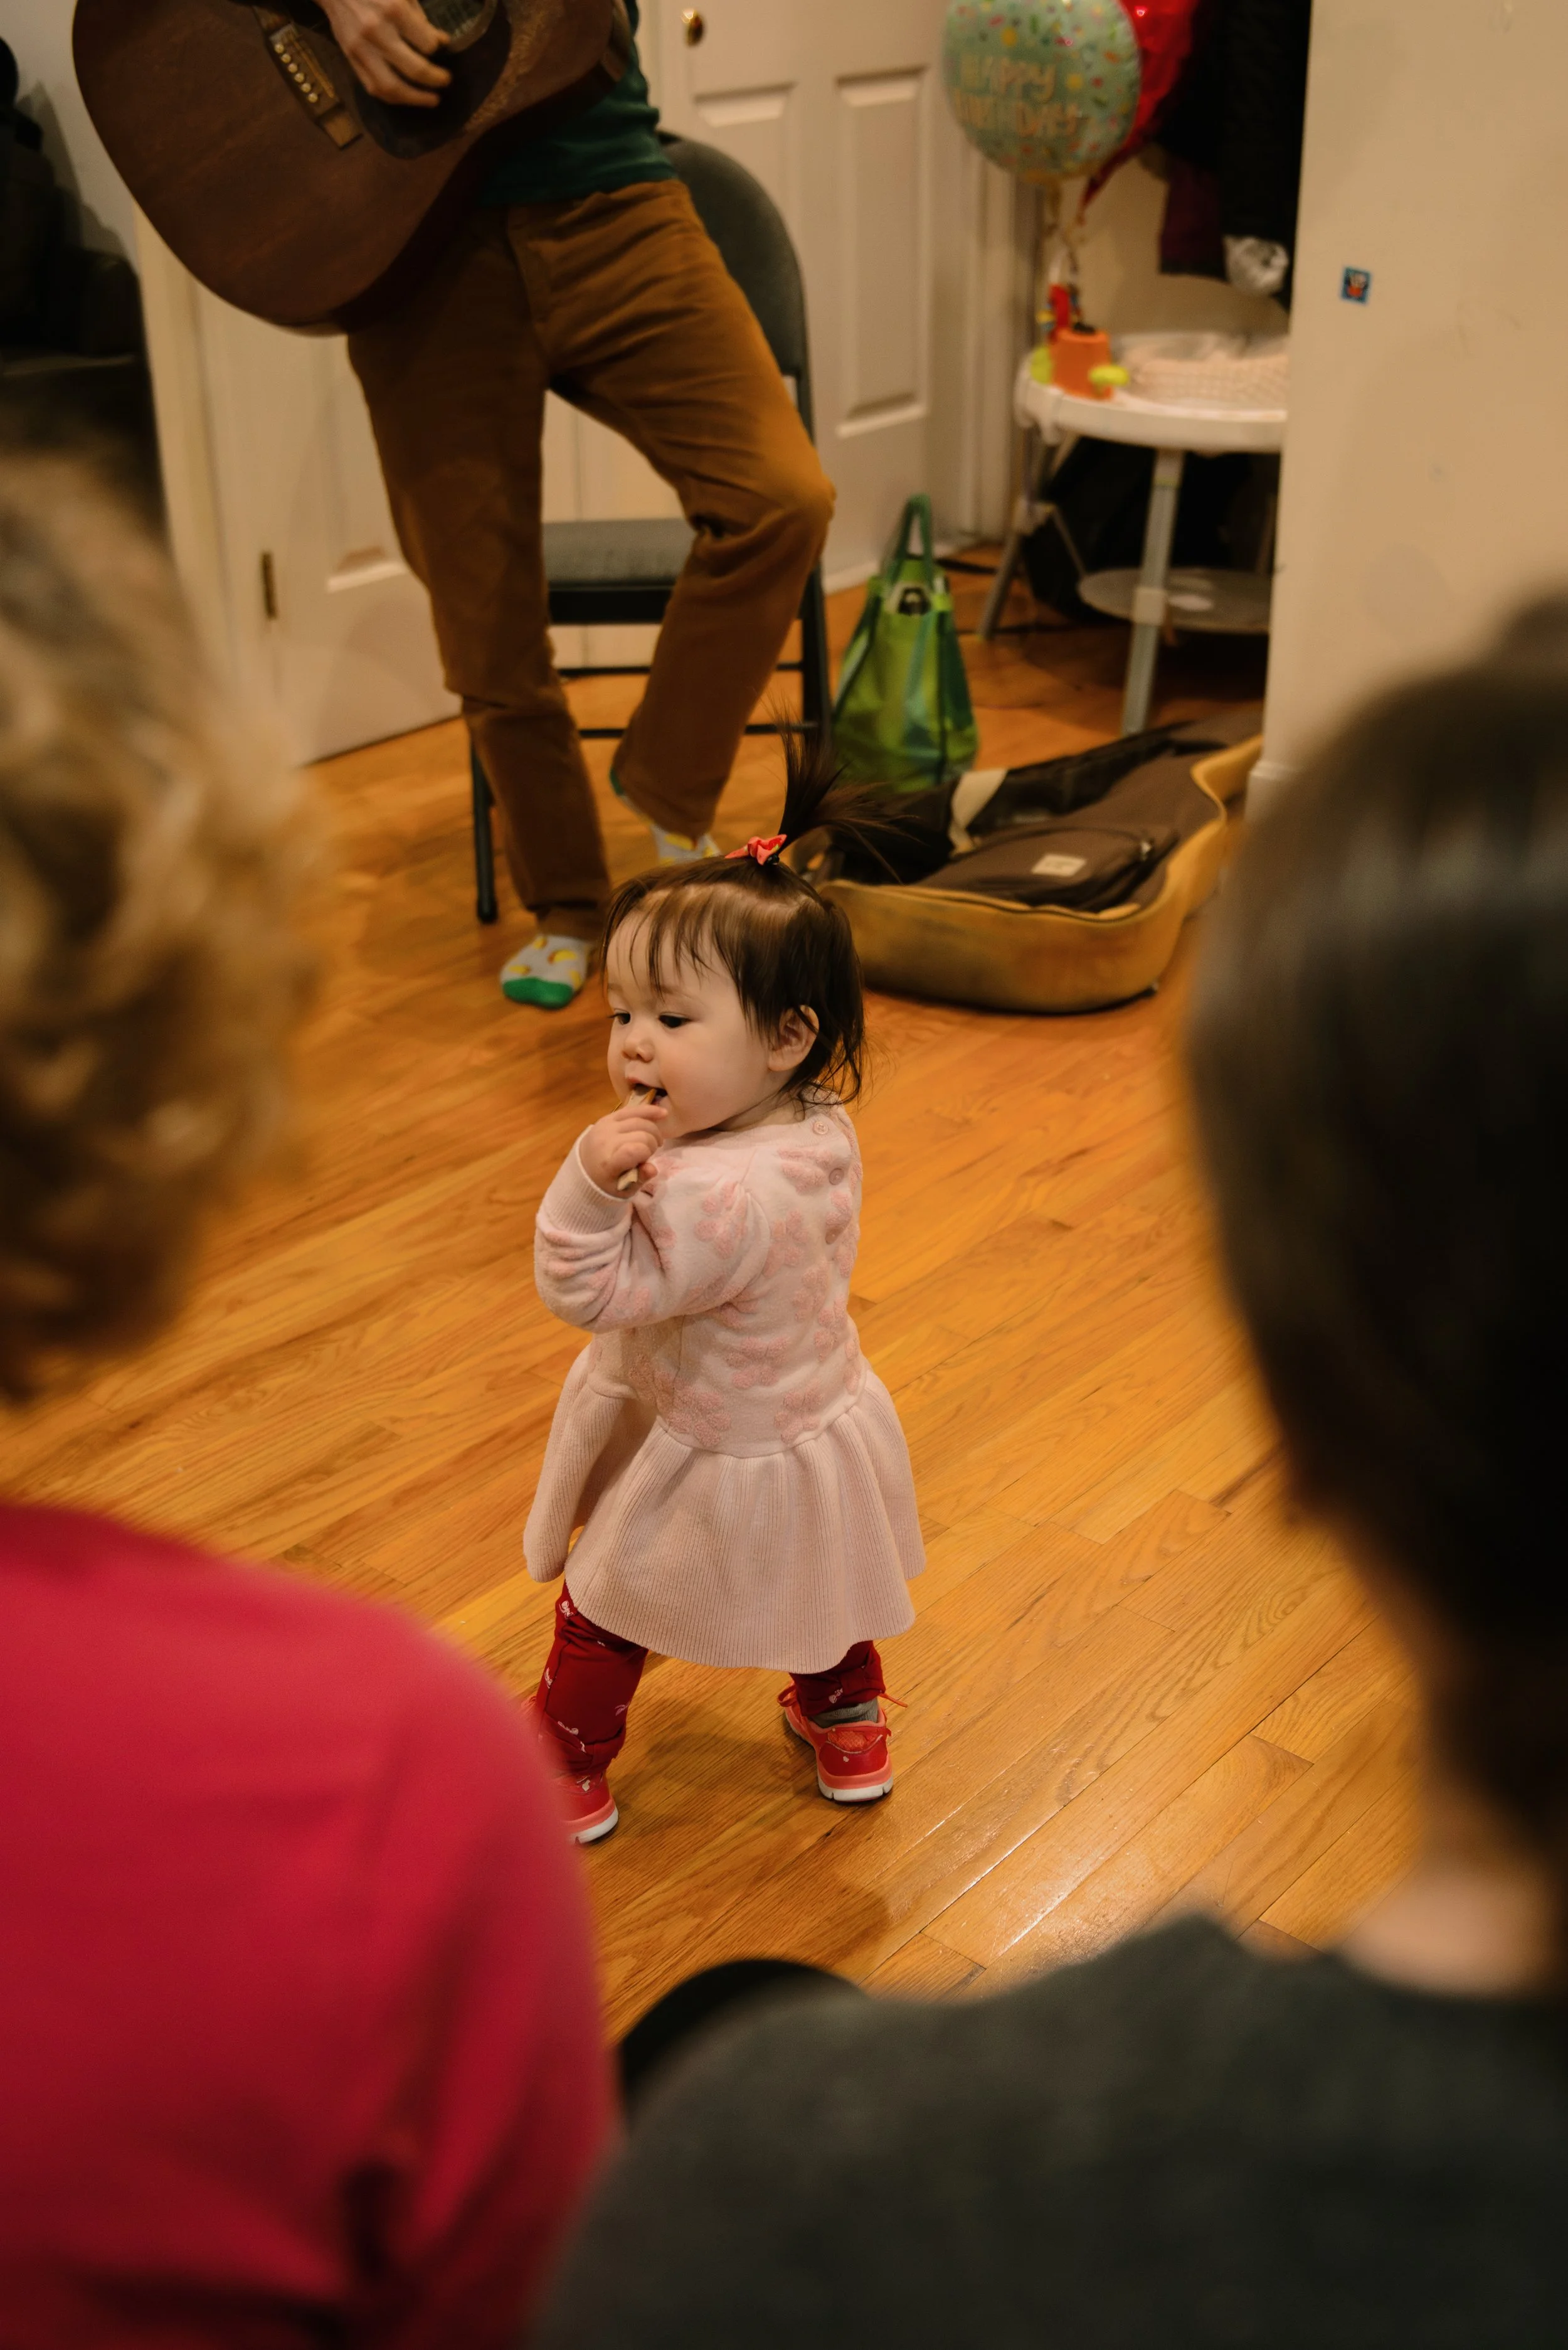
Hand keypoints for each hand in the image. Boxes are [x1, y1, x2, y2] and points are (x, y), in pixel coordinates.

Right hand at [319, 0, 451, 104]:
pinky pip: (374, 88)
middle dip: (435, 79)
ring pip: (392, 88)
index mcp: (393, 10)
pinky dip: (394, 97)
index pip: (427, 44)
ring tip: (432, 100)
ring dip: (416, 99)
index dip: (437, 49)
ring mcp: (362, 49)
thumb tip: (441, 42)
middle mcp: (377, 32)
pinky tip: (407, 97)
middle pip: (414, 70)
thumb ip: (420, 18)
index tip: (441, 47)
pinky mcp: (351, 59)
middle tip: (446, 81)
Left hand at [581, 1096, 666, 1194]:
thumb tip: (653, 1169)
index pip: (635, 1150)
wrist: (583, 1169)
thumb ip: (639, 1179)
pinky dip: (648, 1111)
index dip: (647, 1153)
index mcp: (608, 1162)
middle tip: (651, 1153)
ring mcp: (605, 1127)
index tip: (645, 1161)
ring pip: (640, 1120)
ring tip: (654, 1141)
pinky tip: (663, 1113)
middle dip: (652, 1144)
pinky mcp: (607, 1118)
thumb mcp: (623, 1189)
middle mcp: (605, 1141)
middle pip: (643, 1134)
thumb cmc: (606, 1182)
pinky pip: (631, 1110)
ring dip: (653, 1130)